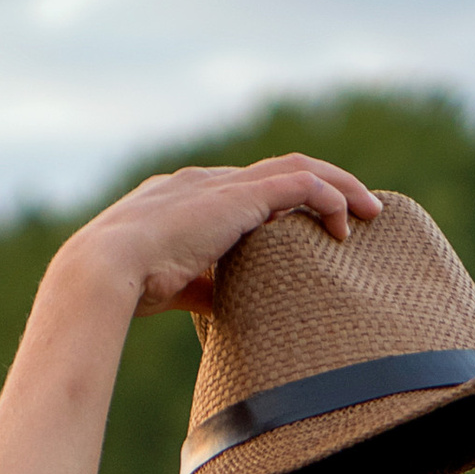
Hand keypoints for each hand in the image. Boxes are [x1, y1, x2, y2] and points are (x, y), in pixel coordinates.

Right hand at [61, 154, 379, 319]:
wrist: (104, 271)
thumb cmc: (126, 287)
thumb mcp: (172, 286)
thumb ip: (201, 286)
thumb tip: (220, 305)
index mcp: (185, 197)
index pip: (246, 188)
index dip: (284, 203)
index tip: (313, 226)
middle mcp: (205, 182)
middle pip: (278, 170)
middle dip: (323, 186)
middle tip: (358, 210)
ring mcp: (221, 185)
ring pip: (297, 168)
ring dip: (339, 186)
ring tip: (369, 211)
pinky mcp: (237, 197)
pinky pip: (299, 184)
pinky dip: (329, 197)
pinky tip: (346, 222)